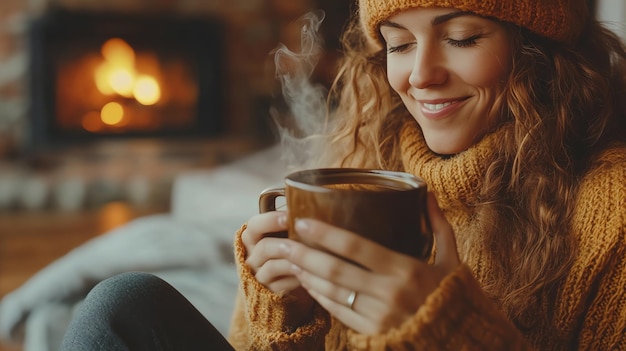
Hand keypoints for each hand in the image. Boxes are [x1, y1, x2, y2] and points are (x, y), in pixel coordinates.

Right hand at [242, 211, 314, 324]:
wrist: (280, 283)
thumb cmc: (287, 250)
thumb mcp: (285, 235)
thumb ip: (293, 224)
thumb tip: (319, 207)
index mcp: (253, 237)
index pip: (254, 225)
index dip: (271, 220)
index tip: (290, 215)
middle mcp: (252, 256)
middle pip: (263, 246)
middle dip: (286, 241)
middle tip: (303, 236)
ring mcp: (259, 275)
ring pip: (272, 266)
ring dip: (294, 259)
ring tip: (312, 254)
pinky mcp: (269, 292)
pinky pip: (282, 284)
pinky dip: (298, 277)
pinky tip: (312, 272)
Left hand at [282, 193, 459, 333]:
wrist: (461, 342)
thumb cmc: (454, 298)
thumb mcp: (452, 261)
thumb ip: (439, 227)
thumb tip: (428, 195)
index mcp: (406, 269)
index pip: (356, 247)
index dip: (325, 234)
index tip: (303, 221)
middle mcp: (388, 293)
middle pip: (335, 270)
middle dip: (304, 255)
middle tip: (284, 242)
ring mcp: (378, 316)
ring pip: (332, 292)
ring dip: (307, 275)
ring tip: (290, 260)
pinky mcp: (372, 334)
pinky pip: (338, 313)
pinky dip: (319, 297)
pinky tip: (308, 284)